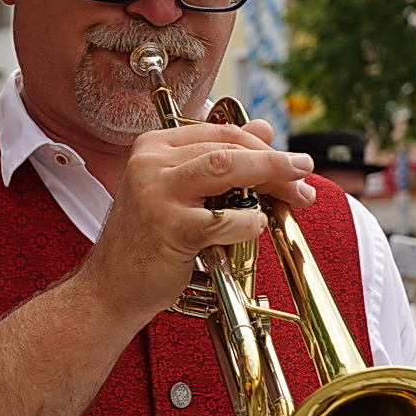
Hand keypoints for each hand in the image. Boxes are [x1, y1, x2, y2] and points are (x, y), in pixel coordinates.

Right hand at [81, 120, 317, 321]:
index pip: (219, 133)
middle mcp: (150, 163)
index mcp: (153, 147)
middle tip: (304, 178)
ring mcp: (156, 194)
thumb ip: (218, 158)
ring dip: (271, 178)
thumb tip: (264, 129)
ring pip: (227, 169)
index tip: (290, 162)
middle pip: (227, 149)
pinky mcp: (169, 227)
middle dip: (275, 163)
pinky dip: (248, 221)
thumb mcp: (179, 191)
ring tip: (297, 194)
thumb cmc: (148, 241)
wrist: (111, 287)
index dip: (262, 146)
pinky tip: (257, 226)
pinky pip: (223, 218)